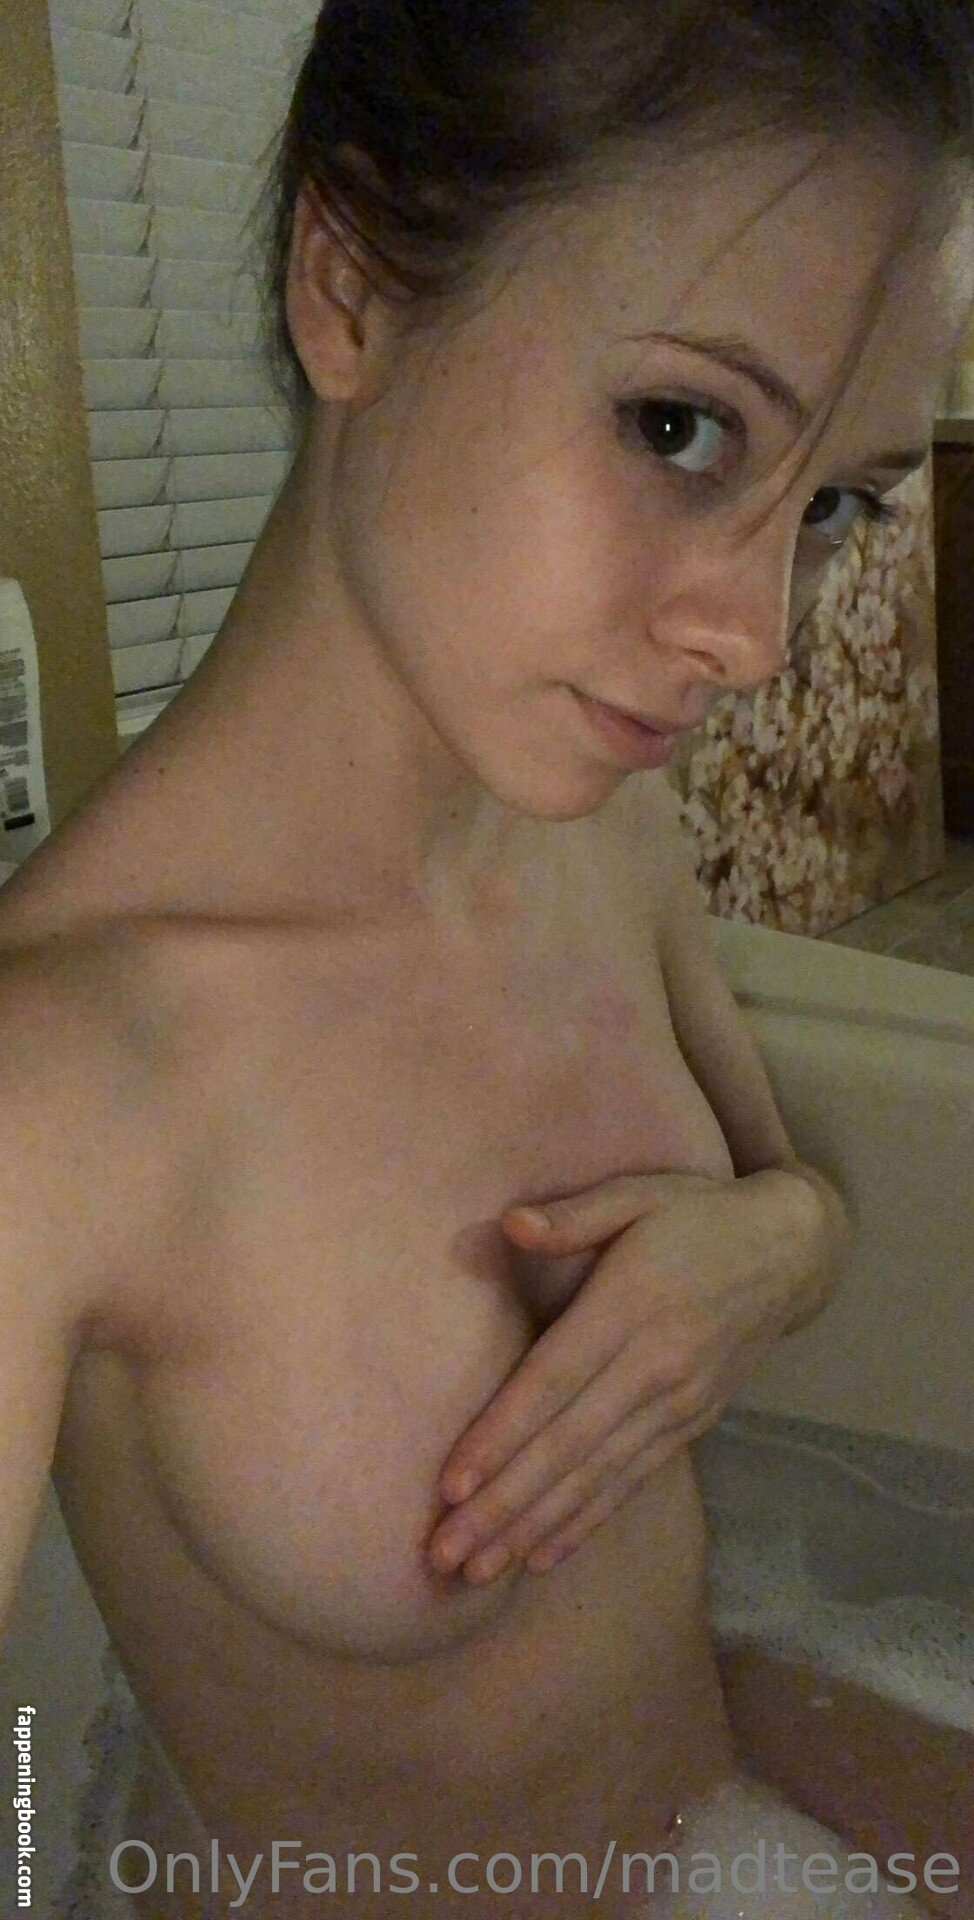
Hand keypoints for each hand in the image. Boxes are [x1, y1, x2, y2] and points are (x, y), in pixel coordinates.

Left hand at [426, 1169, 802, 1583]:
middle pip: (567, 1448)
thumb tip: (511, 1223)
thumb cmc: (698, 1214)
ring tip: (477, 1572)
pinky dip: (585, 1522)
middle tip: (443, 1555)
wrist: (792, 1251)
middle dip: (501, 1507)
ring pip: (596, 1477)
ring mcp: (679, 1403)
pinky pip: (632, 1481)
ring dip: (533, 1528)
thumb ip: (576, 1213)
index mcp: (632, 1306)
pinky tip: (542, 1557)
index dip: (501, 1437)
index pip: (553, 1382)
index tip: (450, 1485)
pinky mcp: (693, 1425)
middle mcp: (656, 1366)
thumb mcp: (640, 1192)